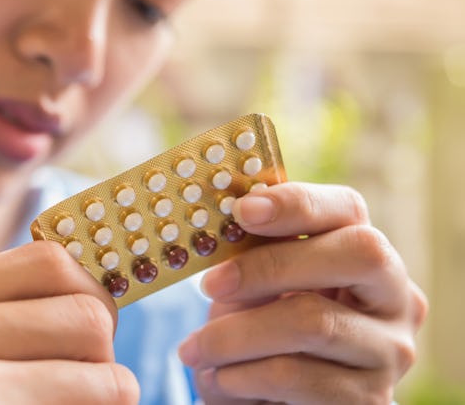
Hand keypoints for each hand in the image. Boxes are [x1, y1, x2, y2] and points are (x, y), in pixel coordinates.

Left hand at [178, 182, 427, 404]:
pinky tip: (219, 377)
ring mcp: (389, 351)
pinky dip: (243, 376)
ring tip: (194, 348)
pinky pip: (297, 377)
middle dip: (271, 265)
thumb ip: (253, 250)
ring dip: (236, 335)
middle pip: (356, 254)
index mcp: (366, 252)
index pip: (348, 208)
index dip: (297, 203)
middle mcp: (395, 298)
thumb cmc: (264, 327)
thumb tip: (220, 216)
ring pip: (315, 322)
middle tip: (208, 284)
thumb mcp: (258, 285)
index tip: (241, 210)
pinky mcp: (370, 400)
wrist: (273, 402)